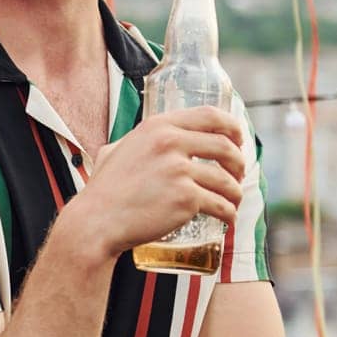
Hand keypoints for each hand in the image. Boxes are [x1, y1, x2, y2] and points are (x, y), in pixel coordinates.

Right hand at [73, 107, 245, 257]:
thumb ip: (138, 142)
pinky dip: (229, 214)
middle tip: (237, 175)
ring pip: (227, 179)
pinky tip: (227, 218)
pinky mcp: (186, 198)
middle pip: (225, 146)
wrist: (97, 220)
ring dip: (236, 192)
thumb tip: (152, 142)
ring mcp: (179, 170)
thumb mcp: (116, 150)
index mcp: (157, 126)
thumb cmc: (104, 190)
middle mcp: (170, 143)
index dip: (232, 127)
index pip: (210, 115)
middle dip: (238, 162)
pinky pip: (221, 205)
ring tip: (233, 201)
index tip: (238, 140)